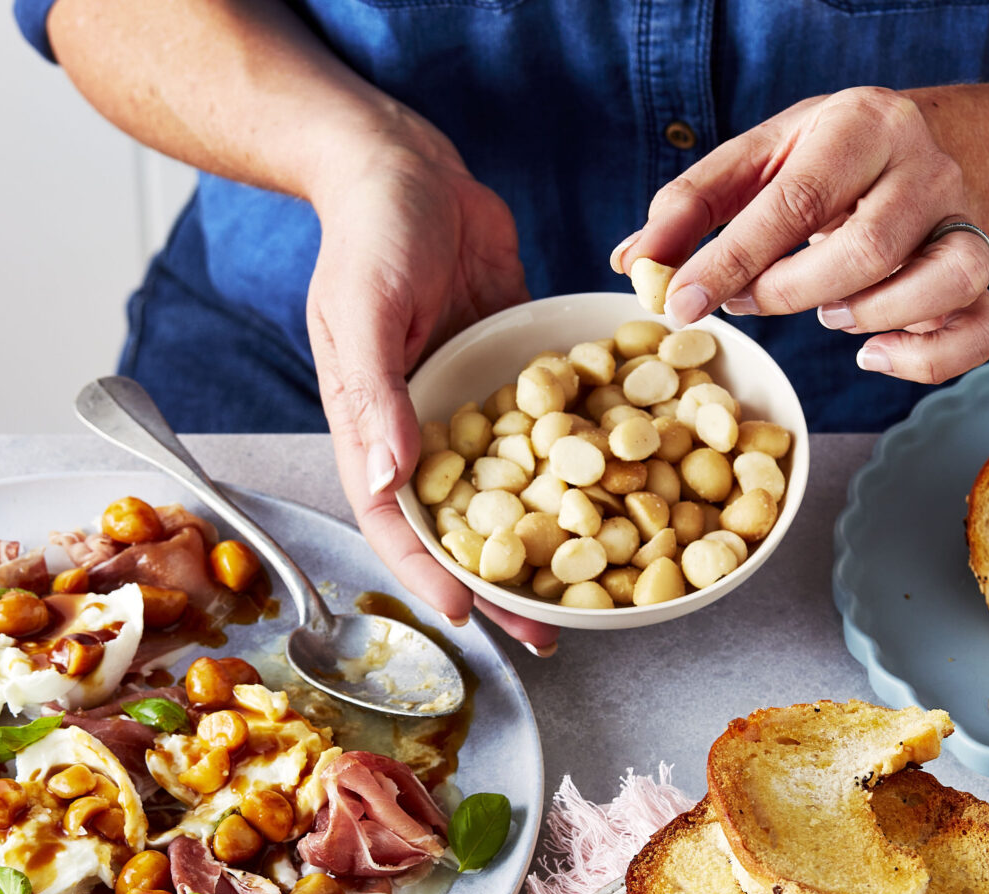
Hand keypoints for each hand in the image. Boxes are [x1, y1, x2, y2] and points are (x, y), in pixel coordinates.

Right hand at [305, 137, 560, 653]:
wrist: (406, 161)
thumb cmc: (371, 229)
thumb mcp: (364, 307)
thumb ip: (374, 392)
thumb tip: (388, 477)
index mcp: (370, 425)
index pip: (395, 520)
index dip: (431, 573)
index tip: (472, 614)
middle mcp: (419, 427)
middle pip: (459, 526)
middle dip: (500, 584)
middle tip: (547, 637)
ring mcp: (468, 404)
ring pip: (509, 492)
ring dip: (546, 541)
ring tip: (590, 597)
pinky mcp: (512, 373)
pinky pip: (548, 432)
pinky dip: (578, 467)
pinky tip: (623, 498)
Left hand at [614, 87, 988, 383]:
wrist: (912, 145)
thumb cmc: (820, 159)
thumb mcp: (754, 160)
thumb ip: (691, 205)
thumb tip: (636, 264)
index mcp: (861, 127)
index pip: (797, 200)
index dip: (733, 259)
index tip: (683, 301)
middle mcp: (925, 170)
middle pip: (871, 247)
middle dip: (794, 292)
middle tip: (752, 301)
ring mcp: (964, 222)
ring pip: (944, 282)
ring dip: (870, 316)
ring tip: (826, 314)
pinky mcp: (983, 274)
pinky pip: (983, 328)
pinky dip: (928, 358)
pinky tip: (873, 354)